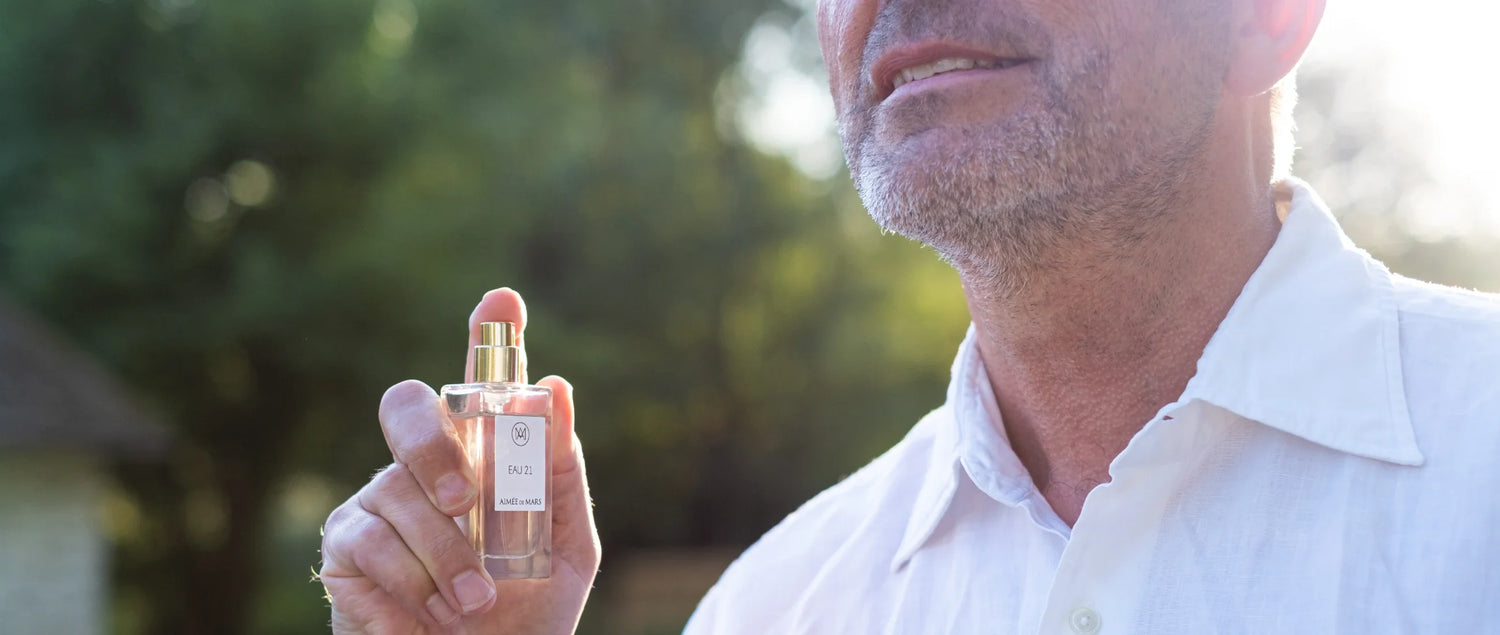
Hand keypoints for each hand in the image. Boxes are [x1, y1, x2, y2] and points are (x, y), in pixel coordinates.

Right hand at [320, 288, 600, 633]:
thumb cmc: (524, 613)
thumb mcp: (564, 548)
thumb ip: (561, 478)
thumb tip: (557, 390)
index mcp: (483, 456)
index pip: (481, 382)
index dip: (488, 332)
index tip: (503, 299)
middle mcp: (424, 464)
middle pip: (406, 407)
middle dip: (435, 448)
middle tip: (468, 501)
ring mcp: (376, 499)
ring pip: (400, 494)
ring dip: (447, 559)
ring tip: (473, 604)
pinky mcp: (343, 546)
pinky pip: (370, 545)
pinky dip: (410, 589)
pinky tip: (427, 620)